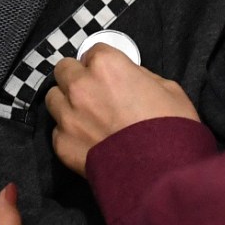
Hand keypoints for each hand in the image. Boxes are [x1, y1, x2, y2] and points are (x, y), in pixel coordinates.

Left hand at [45, 45, 196, 177]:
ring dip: (67, 104)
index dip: (102, 64)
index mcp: (106, 65)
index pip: (92, 51)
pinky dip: (69, 134)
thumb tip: (129, 77)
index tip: (109, 76)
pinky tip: (89, 142)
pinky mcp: (62, 144)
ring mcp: (68, 116)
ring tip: (87, 117)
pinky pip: (58, 131)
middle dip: (77, 78)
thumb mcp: (167, 88)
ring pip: (53, 98)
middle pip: (64, 70)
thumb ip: (139, 76)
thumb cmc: (171, 128)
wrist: (162, 174)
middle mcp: (80, 86)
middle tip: (93, 93)